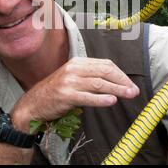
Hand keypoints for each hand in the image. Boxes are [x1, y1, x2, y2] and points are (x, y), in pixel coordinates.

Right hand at [10, 57, 139, 130]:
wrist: (33, 104)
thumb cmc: (55, 92)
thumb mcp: (73, 78)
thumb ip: (90, 77)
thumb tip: (114, 83)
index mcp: (77, 62)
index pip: (105, 64)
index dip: (120, 74)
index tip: (130, 84)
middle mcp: (74, 69)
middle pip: (105, 71)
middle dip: (122, 81)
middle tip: (134, 91)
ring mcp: (69, 81)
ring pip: (99, 83)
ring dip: (117, 90)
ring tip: (129, 95)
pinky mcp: (65, 95)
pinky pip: (87, 96)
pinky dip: (101, 99)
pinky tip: (111, 101)